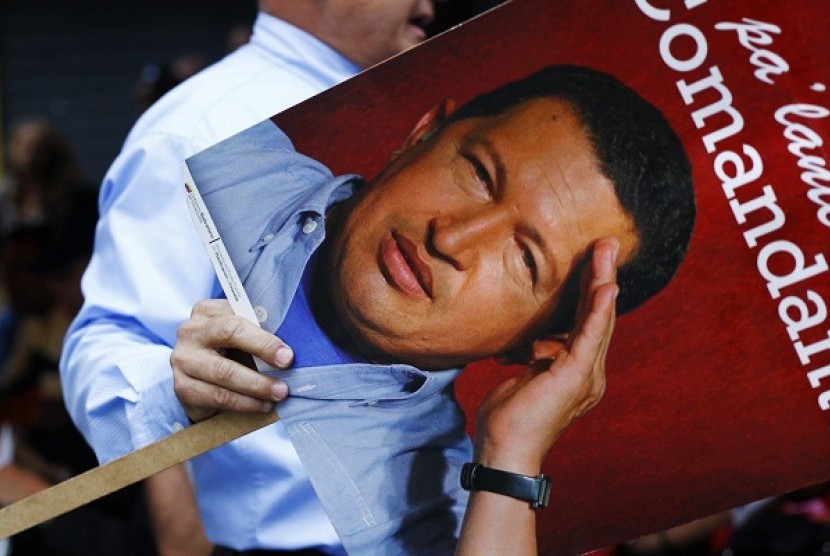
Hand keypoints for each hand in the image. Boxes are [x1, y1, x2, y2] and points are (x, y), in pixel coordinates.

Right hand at [170, 299, 293, 422]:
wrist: (198, 379)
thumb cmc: (229, 351)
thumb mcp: (241, 336)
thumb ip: (259, 333)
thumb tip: (289, 350)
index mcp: (207, 311)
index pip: (238, 318)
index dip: (264, 338)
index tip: (288, 356)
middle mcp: (191, 331)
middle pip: (229, 335)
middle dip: (262, 354)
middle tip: (285, 374)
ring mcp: (183, 359)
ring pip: (224, 372)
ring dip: (257, 386)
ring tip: (278, 394)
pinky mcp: (183, 386)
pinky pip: (217, 396)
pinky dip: (245, 403)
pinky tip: (262, 405)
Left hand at [473, 236, 619, 474]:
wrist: (504, 451)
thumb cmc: (509, 418)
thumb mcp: (524, 376)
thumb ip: (536, 357)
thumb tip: (534, 343)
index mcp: (578, 372)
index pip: (586, 322)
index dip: (590, 290)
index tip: (591, 260)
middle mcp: (590, 373)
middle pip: (598, 315)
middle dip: (601, 276)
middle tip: (606, 243)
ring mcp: (587, 376)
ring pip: (598, 319)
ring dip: (602, 281)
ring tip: (606, 251)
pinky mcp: (576, 377)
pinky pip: (590, 336)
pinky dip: (598, 310)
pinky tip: (606, 286)